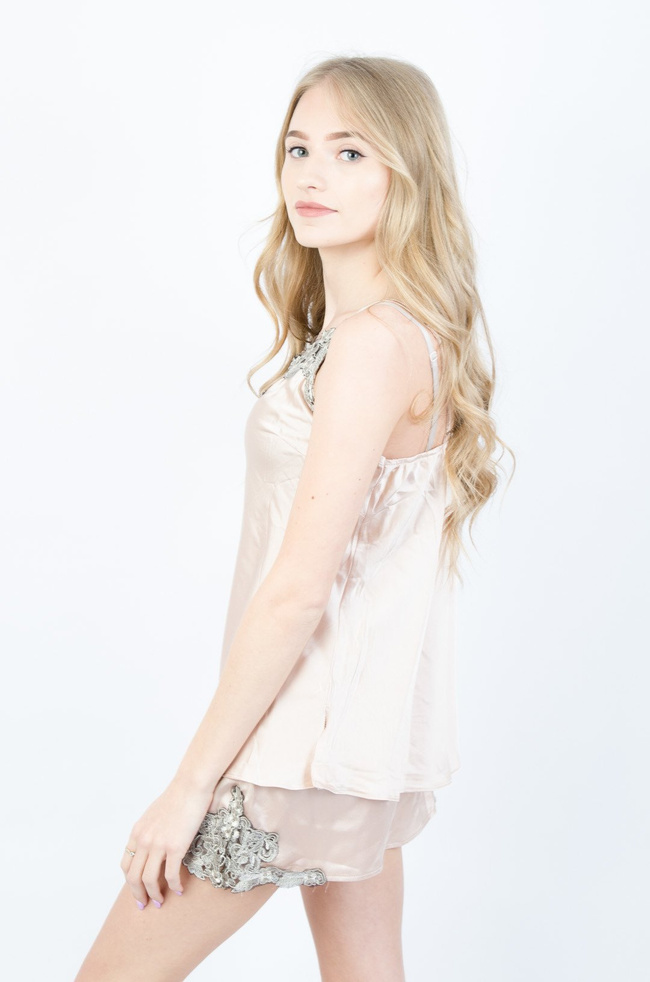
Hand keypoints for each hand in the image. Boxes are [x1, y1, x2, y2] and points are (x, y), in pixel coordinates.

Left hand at [120, 775, 214, 908]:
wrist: (190, 786)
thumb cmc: (178, 797)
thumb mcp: (155, 814)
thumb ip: (150, 831)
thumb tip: (153, 845)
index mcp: (137, 832)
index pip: (126, 863)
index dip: (130, 881)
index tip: (137, 891)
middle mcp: (143, 840)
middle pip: (133, 877)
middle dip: (138, 894)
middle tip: (145, 905)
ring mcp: (158, 844)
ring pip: (149, 879)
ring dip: (154, 895)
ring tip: (161, 902)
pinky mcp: (175, 847)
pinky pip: (170, 875)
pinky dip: (174, 886)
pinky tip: (179, 890)